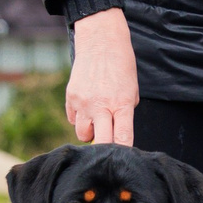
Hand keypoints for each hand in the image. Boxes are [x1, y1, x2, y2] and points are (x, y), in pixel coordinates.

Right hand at [66, 8, 139, 144]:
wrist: (101, 43)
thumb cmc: (121, 66)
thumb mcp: (132, 90)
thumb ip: (125, 112)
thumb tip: (118, 133)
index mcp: (121, 104)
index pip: (122, 137)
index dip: (124, 151)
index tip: (124, 159)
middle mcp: (101, 106)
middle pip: (101, 142)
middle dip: (105, 150)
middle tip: (108, 150)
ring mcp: (83, 103)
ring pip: (83, 134)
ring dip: (91, 132)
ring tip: (98, 121)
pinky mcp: (70, 98)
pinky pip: (74, 120)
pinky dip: (81, 119)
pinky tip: (88, 108)